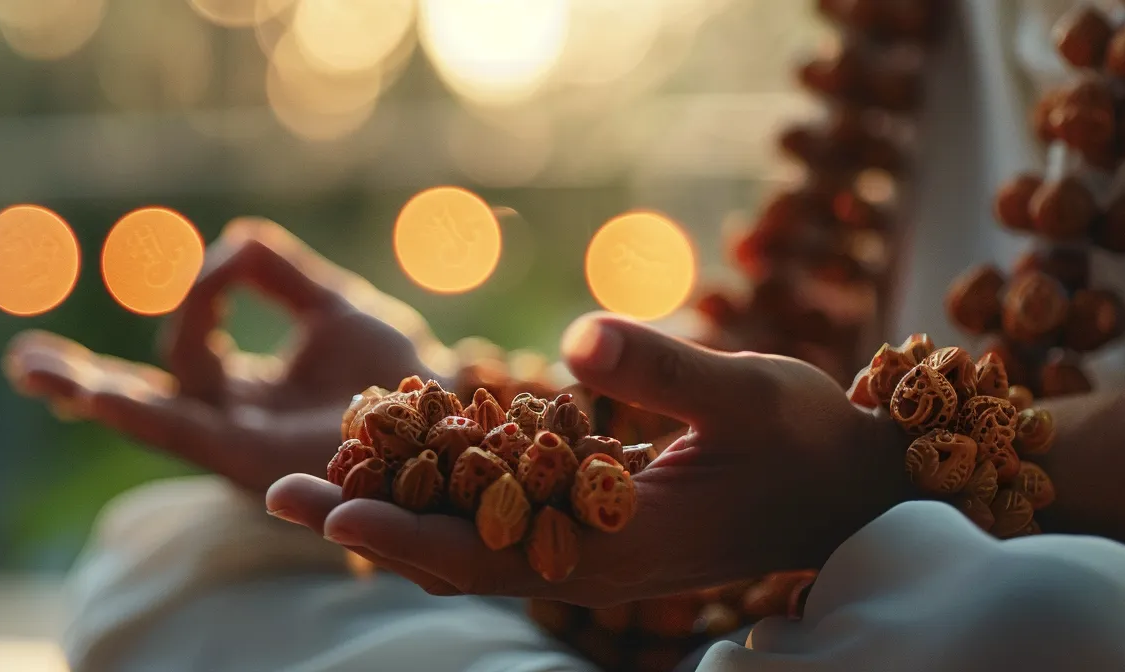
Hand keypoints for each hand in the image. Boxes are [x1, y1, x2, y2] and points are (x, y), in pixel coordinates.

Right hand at [5, 219, 435, 491]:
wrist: (450, 411)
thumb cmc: (399, 373)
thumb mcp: (334, 310)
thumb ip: (280, 275)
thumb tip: (232, 238)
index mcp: (243, 392)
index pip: (192, 345)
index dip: (201, 296)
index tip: (229, 260)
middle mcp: (230, 426)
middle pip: (140, 402)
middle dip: (79, 384)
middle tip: (20, 362)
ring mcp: (236, 451)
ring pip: (151, 419)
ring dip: (95, 395)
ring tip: (39, 373)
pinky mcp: (251, 465)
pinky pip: (185, 435)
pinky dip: (140, 413)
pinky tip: (99, 397)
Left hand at [266, 313, 912, 605]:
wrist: (847, 490)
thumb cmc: (807, 443)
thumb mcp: (745, 394)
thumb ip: (663, 370)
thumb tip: (576, 335)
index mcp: (624, 543)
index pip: (492, 551)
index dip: (407, 535)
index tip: (331, 512)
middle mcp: (594, 563)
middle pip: (458, 555)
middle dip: (369, 526)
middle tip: (277, 492)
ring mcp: (592, 552)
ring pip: (472, 544)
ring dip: (395, 514)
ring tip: (314, 481)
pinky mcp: (595, 530)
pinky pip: (503, 523)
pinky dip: (445, 498)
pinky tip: (404, 462)